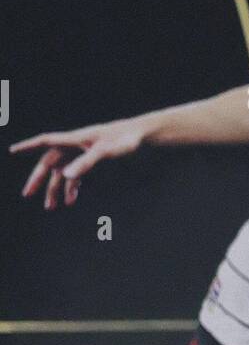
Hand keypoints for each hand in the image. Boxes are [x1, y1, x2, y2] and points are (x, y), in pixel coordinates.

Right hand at [11, 116, 149, 208]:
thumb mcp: (104, 152)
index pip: (46, 141)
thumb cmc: (124, 140)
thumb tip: (66, 176)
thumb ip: (86, 163)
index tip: (12, 151)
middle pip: (50, 162)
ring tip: (51, 207)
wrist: (140, 137)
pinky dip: (73, 188)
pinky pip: (77, 175)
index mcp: (74, 139)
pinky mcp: (93, 160)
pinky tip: (71, 200)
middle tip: (28, 195)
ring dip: (56, 189)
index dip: (28, 146)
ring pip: (63, 172)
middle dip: (39, 179)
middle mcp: (75, 145)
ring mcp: (83, 153)